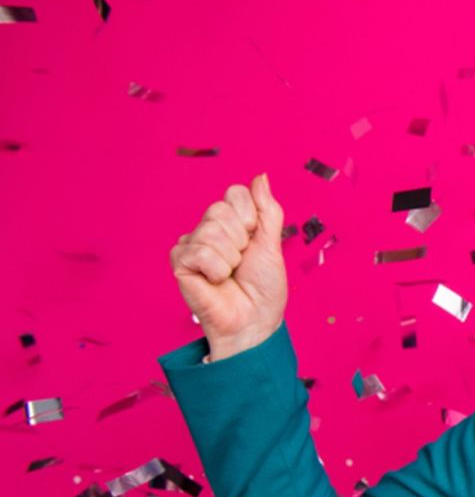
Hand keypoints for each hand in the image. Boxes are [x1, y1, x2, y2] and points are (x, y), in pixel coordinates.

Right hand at [169, 172, 286, 357]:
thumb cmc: (264, 287)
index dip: (251, 218)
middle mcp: (208, 229)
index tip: (255, 242)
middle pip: (221, 210)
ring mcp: (191, 244)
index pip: (235, 193)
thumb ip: (267, 210)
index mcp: (231, 221)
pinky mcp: (179, 262)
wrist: (255, 320)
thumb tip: (261, 176)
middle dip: (241, 240)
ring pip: (211, 231)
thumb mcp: (272, 244)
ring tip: (230, 274)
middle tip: (241, 263)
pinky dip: (216, 270)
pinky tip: (215, 281)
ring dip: (230, 259)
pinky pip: (200, 252)